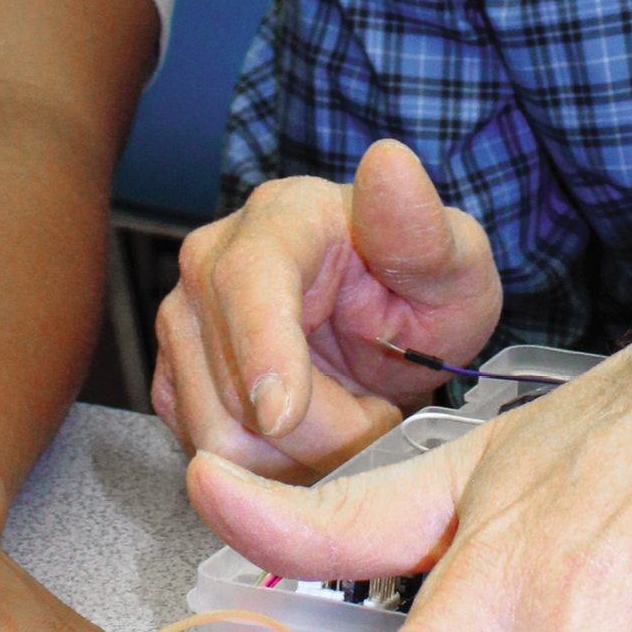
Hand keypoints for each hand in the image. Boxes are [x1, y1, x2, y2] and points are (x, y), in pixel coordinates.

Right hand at [153, 139, 503, 474]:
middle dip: (318, 430)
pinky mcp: (176, 377)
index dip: (260, 349)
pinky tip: (310, 436)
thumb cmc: (425, 287)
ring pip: (214, 430)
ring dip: (296, 456)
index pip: (246, 278)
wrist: (392, 323)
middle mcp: (212, 259)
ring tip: (349, 417)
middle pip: (229, 380)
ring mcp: (184, 321)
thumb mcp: (455, 262)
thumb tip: (389, 161)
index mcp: (284, 217)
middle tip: (378, 413)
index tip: (283, 415)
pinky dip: (267, 470)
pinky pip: (207, 453)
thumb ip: (422, 228)